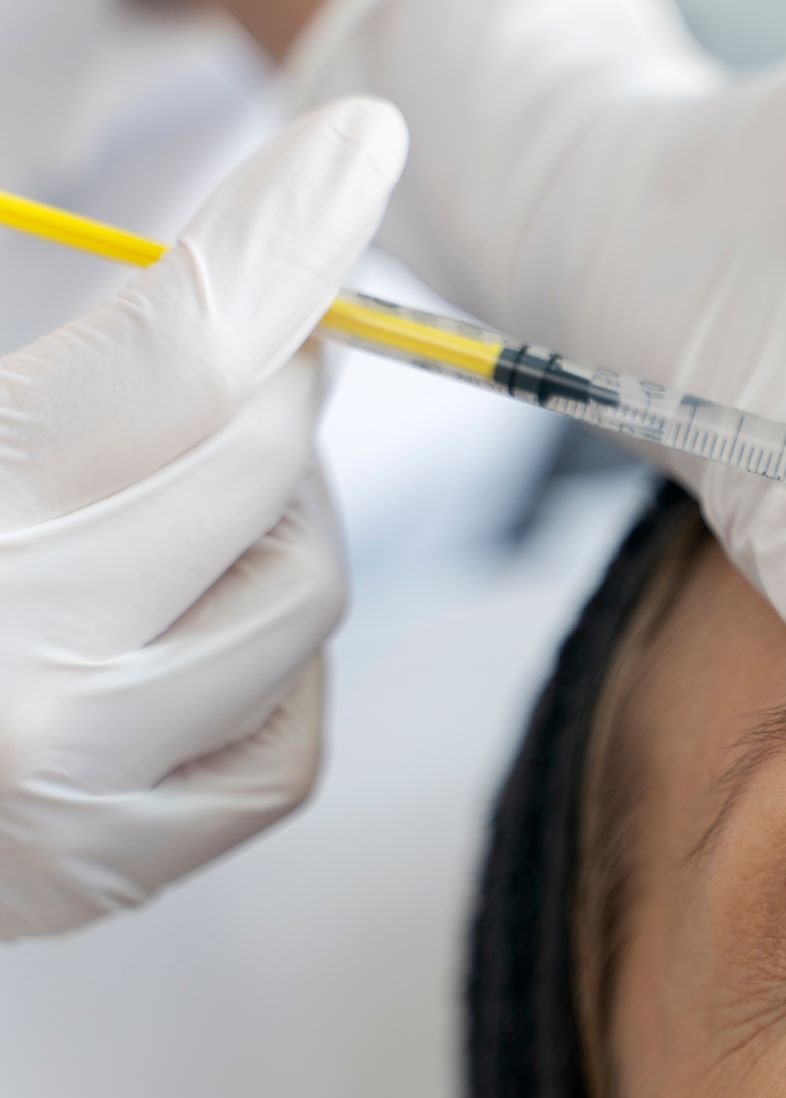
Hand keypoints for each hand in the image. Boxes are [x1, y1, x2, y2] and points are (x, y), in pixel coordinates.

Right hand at [0, 98, 405, 937]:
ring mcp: (79, 785)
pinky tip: (190, 642)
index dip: (282, 239)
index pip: (174, 351)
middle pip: (258, 461)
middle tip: (245, 370)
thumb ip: (97, 374)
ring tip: (178, 524)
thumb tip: (279, 305)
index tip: (361, 154)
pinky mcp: (123, 864)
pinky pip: (291, 736)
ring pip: (305, 594)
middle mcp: (19, 667)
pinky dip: (270, 671)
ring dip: (272, 531)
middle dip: (267, 391)